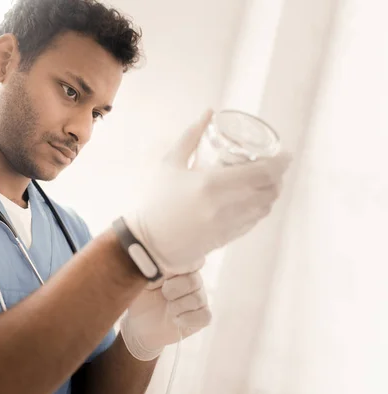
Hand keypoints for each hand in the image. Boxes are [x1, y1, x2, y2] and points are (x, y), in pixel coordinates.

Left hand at [121, 259, 210, 360]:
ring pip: (199, 298)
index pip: (191, 260)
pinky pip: (205, 316)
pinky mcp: (200, 317)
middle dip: (175, 289)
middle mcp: (191, 280)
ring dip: (179, 306)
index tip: (169, 272)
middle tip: (163, 293)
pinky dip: (188, 319)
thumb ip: (149, 266)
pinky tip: (175, 320)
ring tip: (168, 309)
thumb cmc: (140, 298)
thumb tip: (154, 257)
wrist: (139, 325)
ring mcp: (198, 298)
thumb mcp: (139, 280)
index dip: (183, 266)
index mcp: (177, 267)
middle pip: (194, 280)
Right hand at [124, 109, 291, 274]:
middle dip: (278, 177)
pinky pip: (253, 222)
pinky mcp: (227, 239)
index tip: (285, 154)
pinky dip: (259, 209)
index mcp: (212, 184)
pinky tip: (253, 200)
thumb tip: (209, 112)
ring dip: (271, 193)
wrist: (149, 241)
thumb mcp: (170, 163)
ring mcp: (228, 225)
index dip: (280, 163)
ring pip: (264, 208)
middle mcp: (225, 206)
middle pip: (269, 190)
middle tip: (275, 166)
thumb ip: (191, 136)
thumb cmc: (156, 200)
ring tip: (267, 182)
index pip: (262, 173)